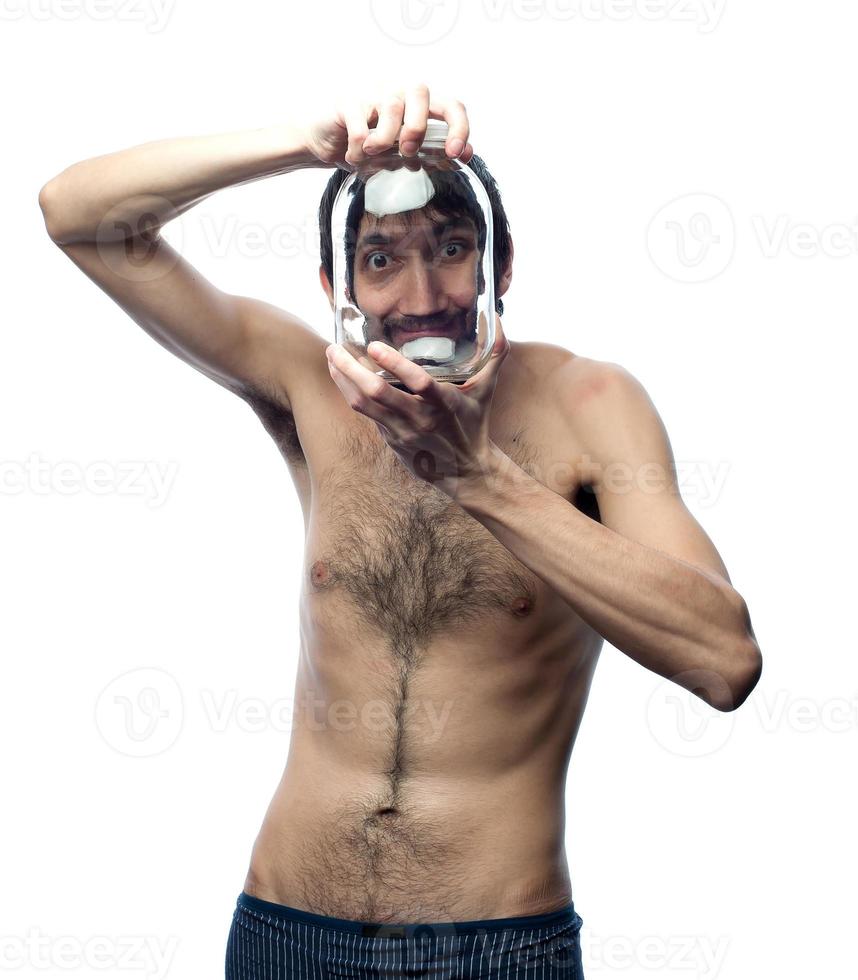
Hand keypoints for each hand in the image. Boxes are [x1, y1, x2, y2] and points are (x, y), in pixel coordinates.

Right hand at [302, 84, 474, 170]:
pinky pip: (360, 128)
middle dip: (418, 127)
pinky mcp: (347, 103)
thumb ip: (433, 154)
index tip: (456, 153)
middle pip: (421, 91)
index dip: (459, 127)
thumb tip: (465, 155)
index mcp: (417, 106)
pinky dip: (359, 151)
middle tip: (407, 152)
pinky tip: (354, 158)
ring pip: (391, 107)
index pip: (450, 105)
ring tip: (372, 156)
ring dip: (384, 141)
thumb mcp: (404, 155)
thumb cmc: (369, 146)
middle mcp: (398, 93)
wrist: (327, 143)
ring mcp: (372, 94)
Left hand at [325, 316, 508, 494]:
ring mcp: (401, 431)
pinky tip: (342, 377)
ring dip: (343, 380)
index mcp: (444, 403)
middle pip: (376, 393)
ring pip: (363, 405)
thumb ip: (495, 355)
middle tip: (333, 348)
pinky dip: (351, 393)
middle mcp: (419, 418)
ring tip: (331, 358)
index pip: (417, 382)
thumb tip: (500, 322)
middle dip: (350, 369)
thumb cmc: (474, 424)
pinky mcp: (391, 439)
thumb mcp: (487, 390)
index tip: (374, 347)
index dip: (393, 364)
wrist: (466, 471)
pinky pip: (366, 414)